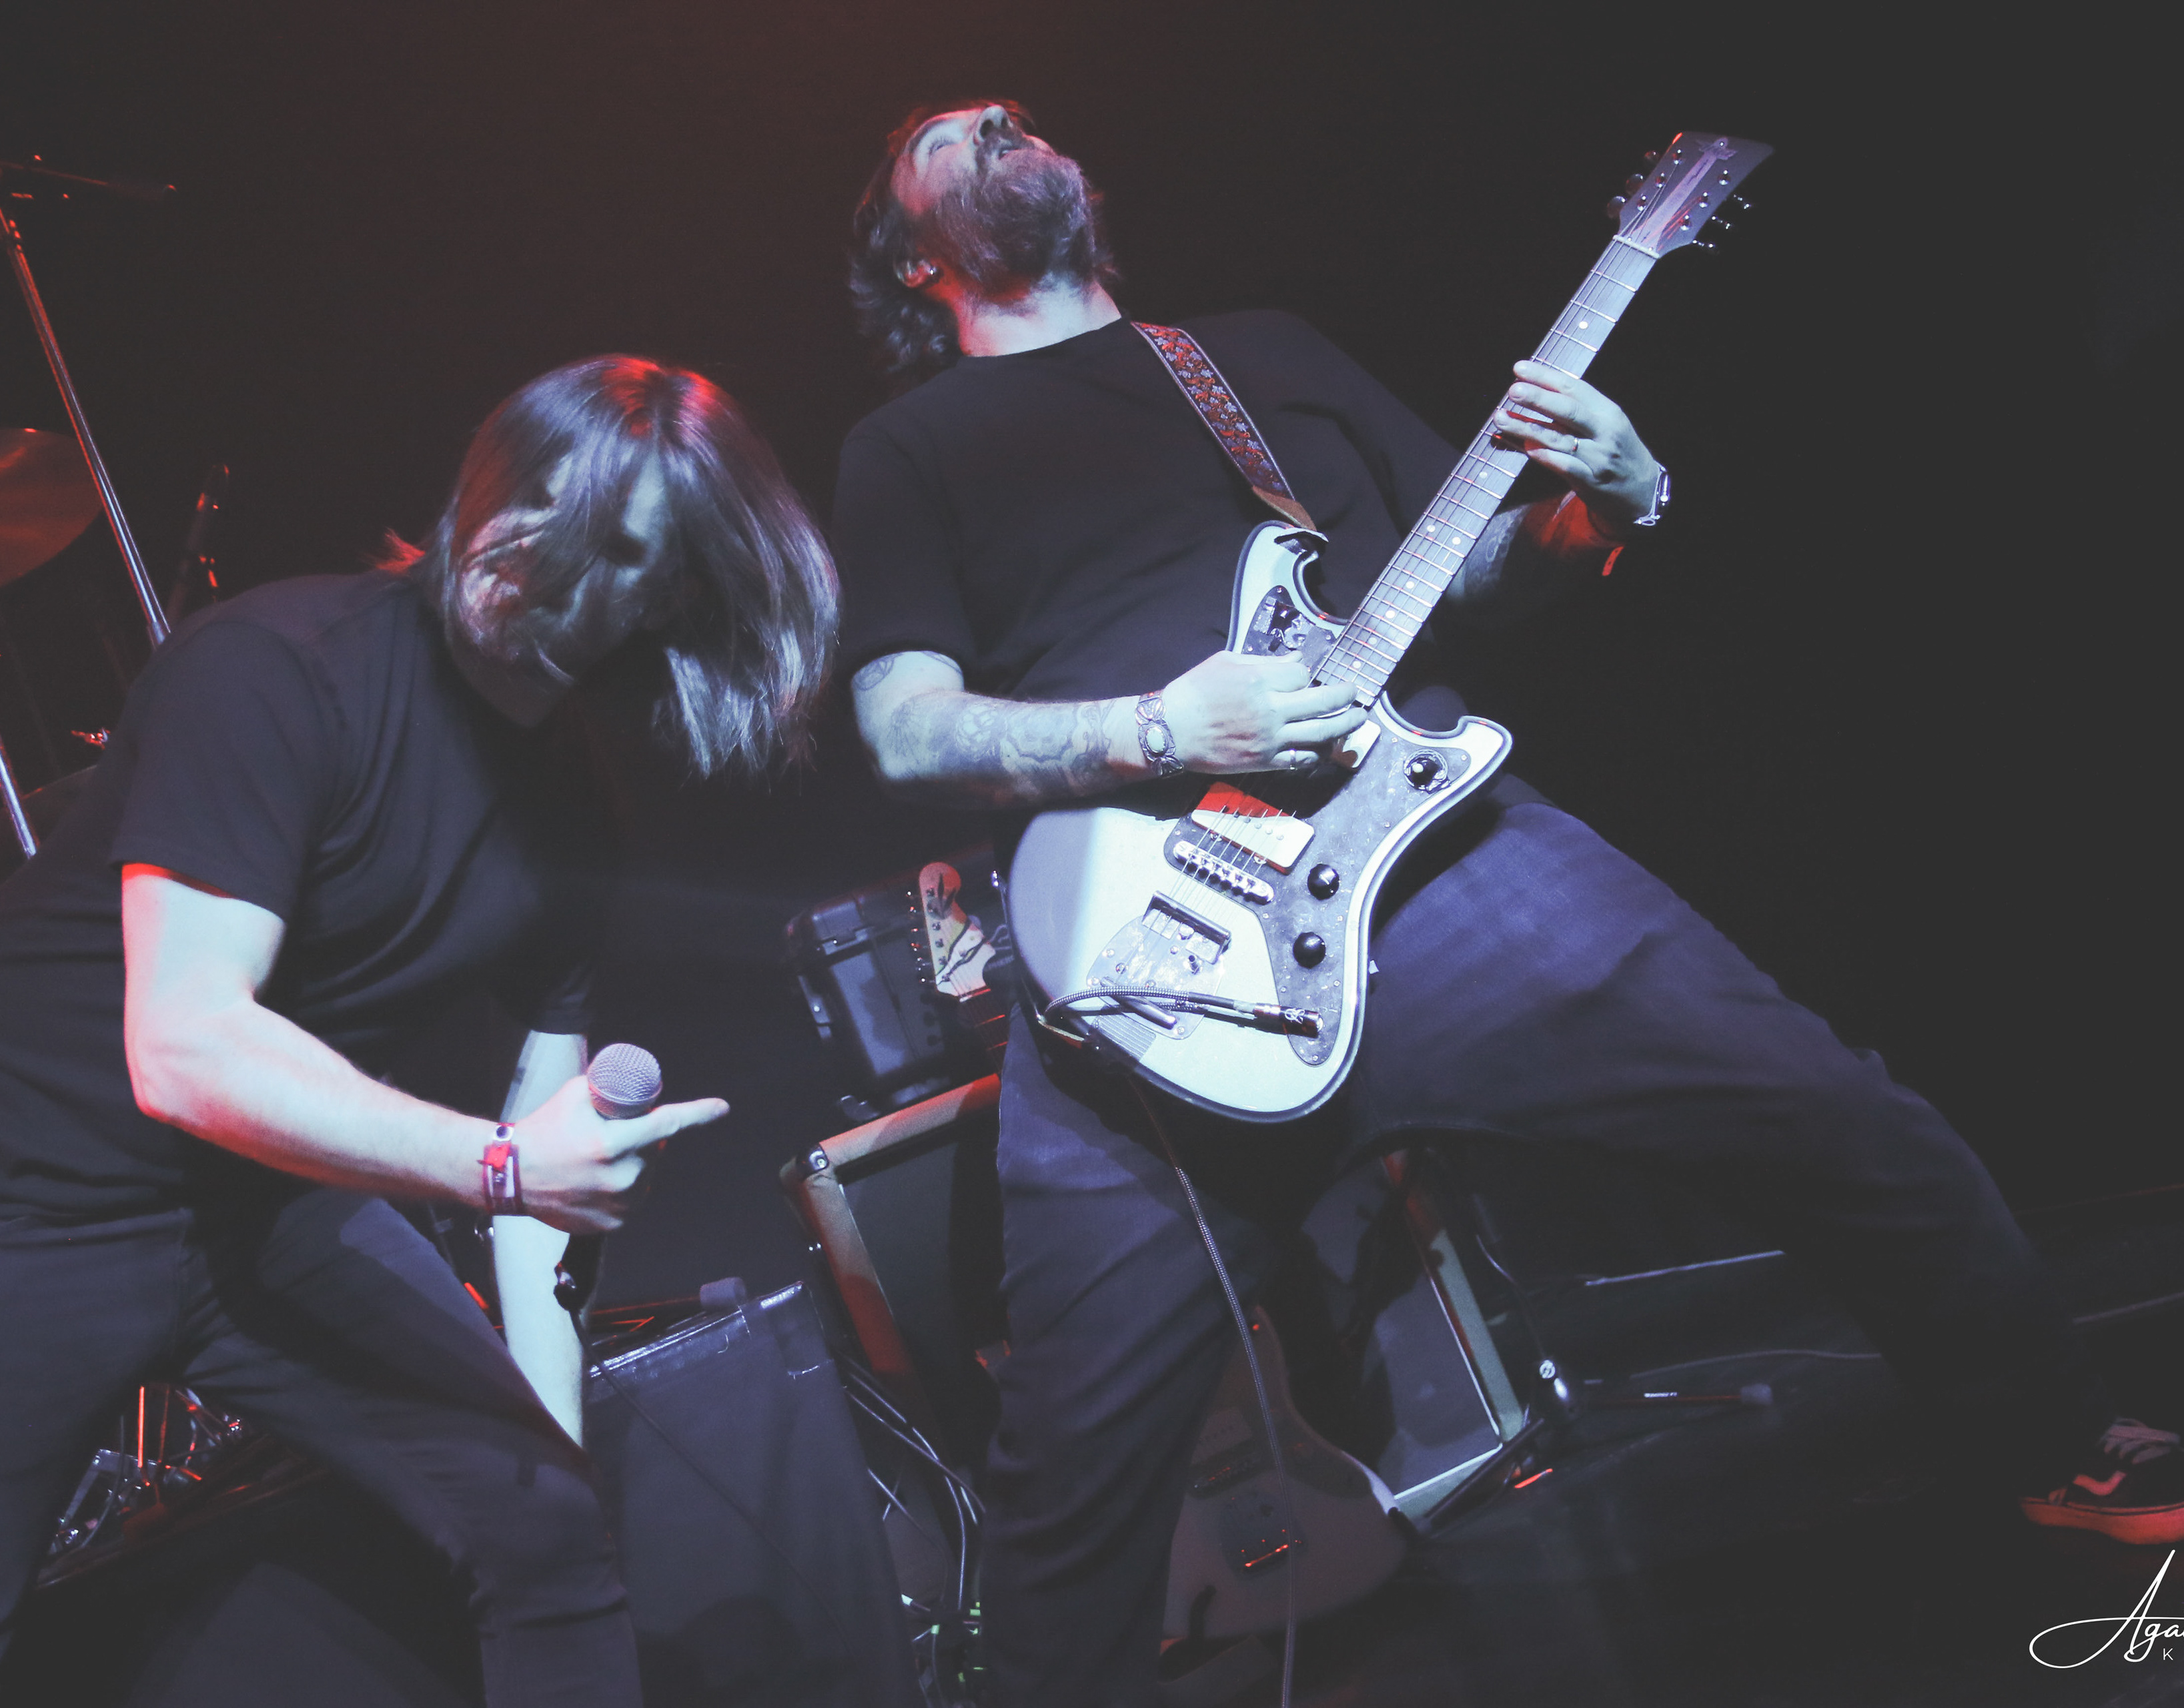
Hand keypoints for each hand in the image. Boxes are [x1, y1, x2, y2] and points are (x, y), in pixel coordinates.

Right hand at [503, 1074, 728, 1233]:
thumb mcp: (576, 1095)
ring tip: (600, 1157)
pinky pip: (633, 1198)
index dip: (698, 1113)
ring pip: (647, 1175)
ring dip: (636, 1163)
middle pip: (655, 1150)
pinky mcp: (611, 1224)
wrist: (512, 1174)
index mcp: (611, 1144)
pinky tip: (601, 1179)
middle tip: (614, 1133)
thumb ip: (611, 1089)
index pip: (667, 1124)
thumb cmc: (544, 1128)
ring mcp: (617, 1204)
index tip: (721, 1107)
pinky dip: (625, 1187)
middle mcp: (619, 1177)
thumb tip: (641, 1085)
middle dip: (644, 1139)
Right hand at [1162, 651, 1366, 773]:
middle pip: (1323, 702)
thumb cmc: (1194, 692)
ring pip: (1320, 732)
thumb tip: (1297, 661)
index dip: (1306, 675)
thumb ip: (1265, 662)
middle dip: (1345, 696)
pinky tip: (1326, 746)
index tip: (1303, 678)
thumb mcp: (1226, 662)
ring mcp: (1270, 739)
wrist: (1170, 731)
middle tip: (1355, 693)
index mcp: (1259, 681)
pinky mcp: (1265, 761)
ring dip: (1345, 725)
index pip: (1302, 675)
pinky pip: (1302, 758)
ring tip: (1358, 719)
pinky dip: (1318, 752)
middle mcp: (1270, 710)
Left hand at [1492, 361, 1660, 534]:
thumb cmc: (1615, 451)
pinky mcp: (1591, 481)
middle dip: (1538, 398)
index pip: (1573, 387)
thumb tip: (1534, 393)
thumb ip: (1574, 410)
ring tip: (1501, 418)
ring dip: (1527, 428)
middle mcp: (1604, 431)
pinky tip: (1527, 448)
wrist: (1642, 489)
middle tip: (1512, 390)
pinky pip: (1566, 467)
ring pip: (1559, 438)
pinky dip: (1546, 457)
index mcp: (1607, 410)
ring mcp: (1598, 457)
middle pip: (1568, 410)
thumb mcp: (1605, 423)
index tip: (1519, 368)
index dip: (1545, 376)